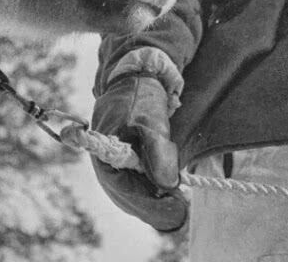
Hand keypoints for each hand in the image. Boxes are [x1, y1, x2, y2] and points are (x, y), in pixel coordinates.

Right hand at [91, 74, 187, 230]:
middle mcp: (105, 162)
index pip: (126, 190)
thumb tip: (168, 187)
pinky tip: (167, 193)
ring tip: (179, 205)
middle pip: (128, 198)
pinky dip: (150, 191)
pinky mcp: (122, 162)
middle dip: (155, 207)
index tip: (177, 211)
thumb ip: (158, 155)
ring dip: (153, 201)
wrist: (137, 76)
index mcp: (105, 152)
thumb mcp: (152, 124)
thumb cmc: (142, 97)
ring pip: (131, 194)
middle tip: (182, 212)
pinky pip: (134, 185)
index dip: (151, 205)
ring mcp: (112, 163)